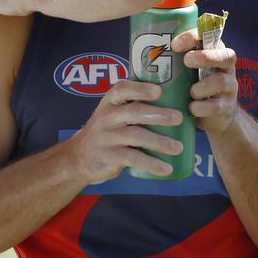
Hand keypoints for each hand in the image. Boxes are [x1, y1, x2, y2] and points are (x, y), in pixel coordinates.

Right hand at [66, 79, 184, 182]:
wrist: (78, 157)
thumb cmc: (106, 131)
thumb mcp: (113, 113)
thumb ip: (135, 106)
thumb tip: (176, 103)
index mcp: (110, 102)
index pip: (122, 89)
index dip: (141, 89)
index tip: (159, 91)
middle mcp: (106, 117)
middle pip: (134, 112)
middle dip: (158, 114)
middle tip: (178, 118)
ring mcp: (106, 137)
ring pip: (136, 136)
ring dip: (159, 142)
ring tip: (178, 147)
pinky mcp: (109, 157)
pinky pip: (133, 159)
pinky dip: (151, 164)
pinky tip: (166, 168)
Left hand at [172, 29, 238, 133]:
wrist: (214, 117)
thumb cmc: (194, 86)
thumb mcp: (187, 71)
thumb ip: (174, 61)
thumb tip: (139, 51)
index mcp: (214, 53)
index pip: (209, 37)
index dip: (193, 38)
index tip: (174, 44)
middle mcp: (226, 68)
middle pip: (226, 55)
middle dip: (205, 56)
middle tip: (187, 60)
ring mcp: (229, 88)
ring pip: (221, 81)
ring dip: (203, 86)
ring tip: (191, 92)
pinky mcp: (226, 107)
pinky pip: (217, 106)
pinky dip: (203, 107)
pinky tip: (192, 108)